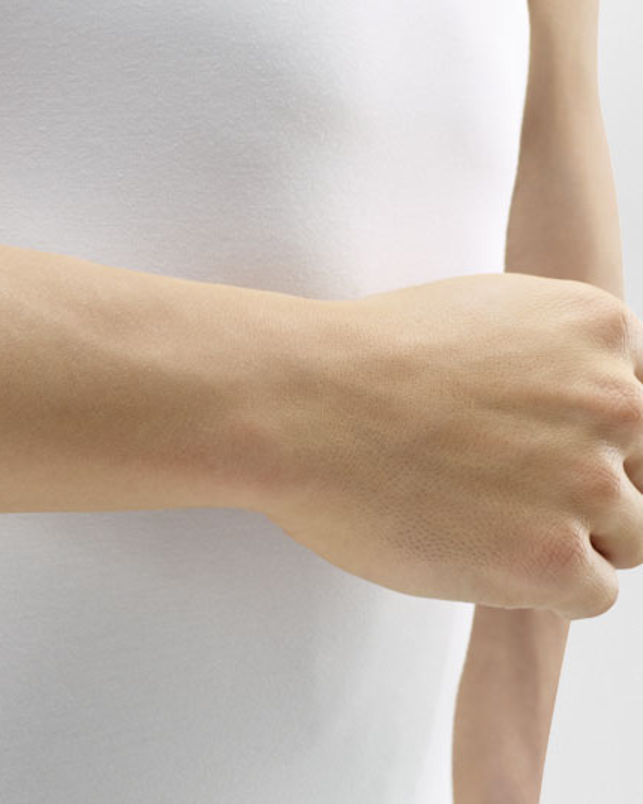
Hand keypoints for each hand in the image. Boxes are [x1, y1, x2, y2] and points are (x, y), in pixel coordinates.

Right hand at [255, 273, 642, 617]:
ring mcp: (589, 480)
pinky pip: (594, 592)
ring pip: (629, 534)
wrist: (296, 402)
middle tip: (504, 479)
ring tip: (478, 509)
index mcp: (597, 326)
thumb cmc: (363, 359)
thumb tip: (592, 415)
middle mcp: (615, 400)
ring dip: (565, 533)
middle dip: (585, 480)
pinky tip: (474, 541)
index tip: (539, 437)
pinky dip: (540, 582)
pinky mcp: (556, 557)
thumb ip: (554, 355)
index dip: (591, 427)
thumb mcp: (480, 313)